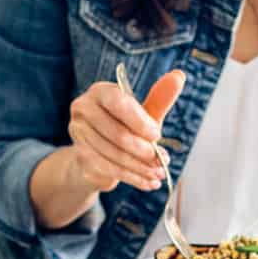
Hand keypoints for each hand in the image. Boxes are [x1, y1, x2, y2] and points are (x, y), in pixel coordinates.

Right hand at [66, 68, 184, 193]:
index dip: (139, 121)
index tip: (157, 135)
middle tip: (162, 160)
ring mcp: (78, 133)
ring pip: (114, 154)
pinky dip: (133, 178)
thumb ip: (159, 98)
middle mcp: (83, 109)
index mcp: (100, 92)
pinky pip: (109, 170)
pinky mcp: (80, 156)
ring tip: (159, 173)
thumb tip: (178, 76)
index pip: (118, 102)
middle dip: (143, 150)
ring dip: (141, 167)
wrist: (100, 152)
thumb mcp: (143, 113)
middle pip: (116, 133)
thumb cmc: (124, 126)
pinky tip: (148, 182)